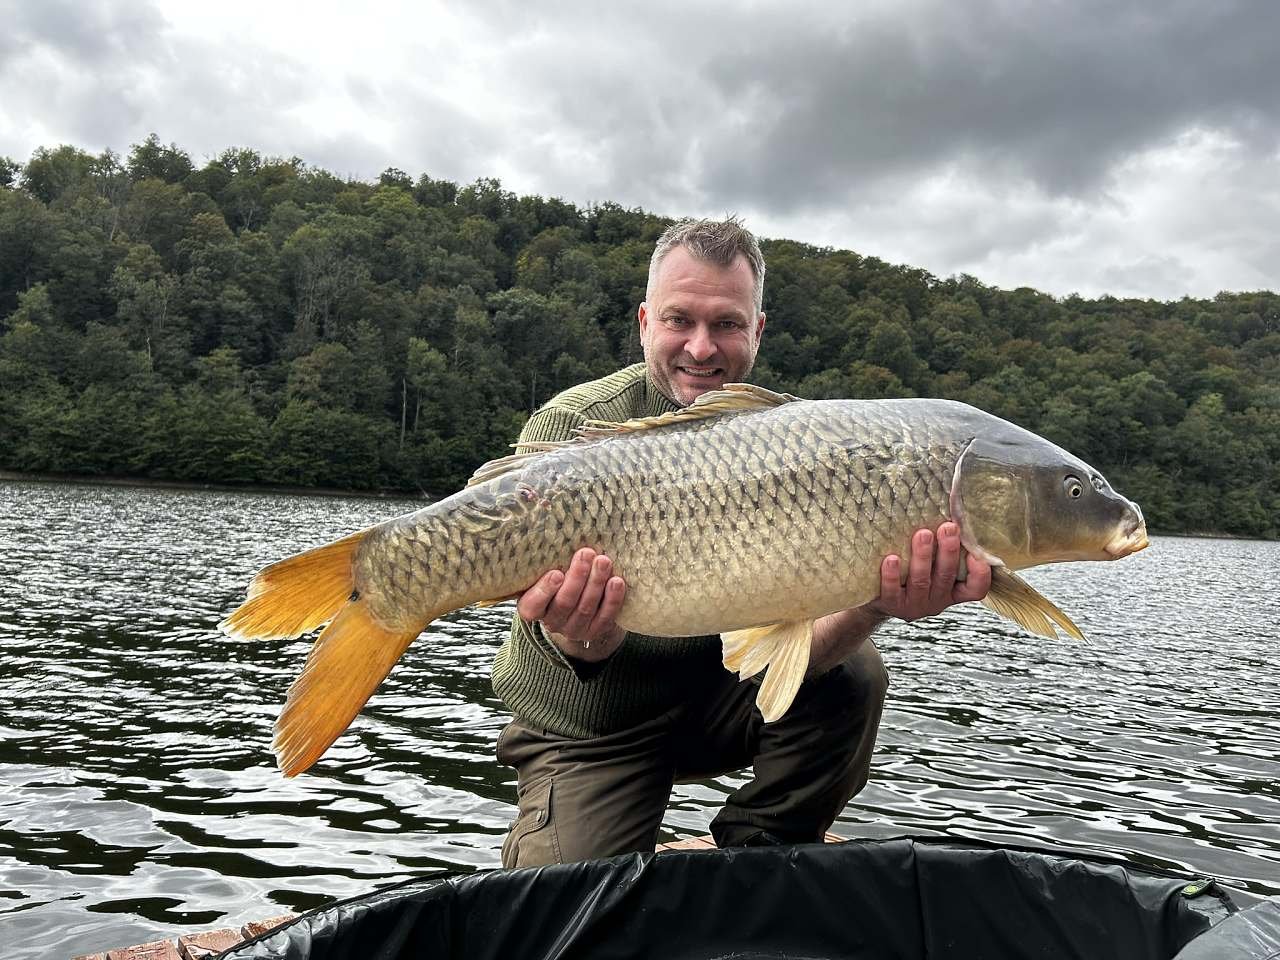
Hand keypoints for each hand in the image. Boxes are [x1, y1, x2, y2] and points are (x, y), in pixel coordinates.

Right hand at [517, 548, 626, 661]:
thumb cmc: (558, 579)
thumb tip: (550, 526)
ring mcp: (574, 629)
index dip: (544, 591)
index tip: (556, 573)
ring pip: (585, 608)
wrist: (578, 602)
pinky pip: (605, 617)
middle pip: (564, 603)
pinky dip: (612, 599)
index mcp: (532, 607)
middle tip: (586, 554)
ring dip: (596, 583)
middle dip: (577, 577)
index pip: (533, 605)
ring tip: (604, 561)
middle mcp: (552, 622)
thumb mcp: (544, 570)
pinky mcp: (594, 632)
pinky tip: (617, 582)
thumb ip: (545, 559)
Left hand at [869, 522, 990, 621]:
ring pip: (921, 582)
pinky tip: (891, 559)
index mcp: (952, 590)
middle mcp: (936, 599)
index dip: (980, 574)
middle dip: (948, 551)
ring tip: (922, 535)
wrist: (879, 594)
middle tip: (948, 528)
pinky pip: (892, 591)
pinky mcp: (892, 604)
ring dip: (923, 557)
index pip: (975, 588)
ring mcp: (914, 604)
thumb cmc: (911, 570)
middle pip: (946, 577)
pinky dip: (892, 575)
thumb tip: (953, 508)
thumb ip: (943, 545)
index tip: (976, 553)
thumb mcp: (933, 561)